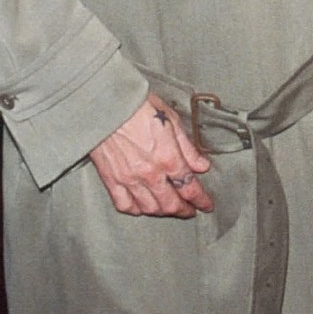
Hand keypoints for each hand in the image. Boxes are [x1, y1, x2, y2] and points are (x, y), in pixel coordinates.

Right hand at [89, 95, 213, 218]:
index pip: (190, 188)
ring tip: (168, 207)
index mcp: (168, 157)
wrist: (106, 102)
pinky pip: (124, 205)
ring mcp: (129, 179)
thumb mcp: (171, 119)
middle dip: (183, 210)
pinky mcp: (111, 179)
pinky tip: (142, 206)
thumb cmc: (139, 105)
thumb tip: (202, 166)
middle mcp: (150, 173)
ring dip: (162, 211)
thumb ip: (187, 148)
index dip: (201, 200)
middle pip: (171, 204)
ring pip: (149, 208)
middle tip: (189, 210)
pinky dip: (136, 209)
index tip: (206, 205)